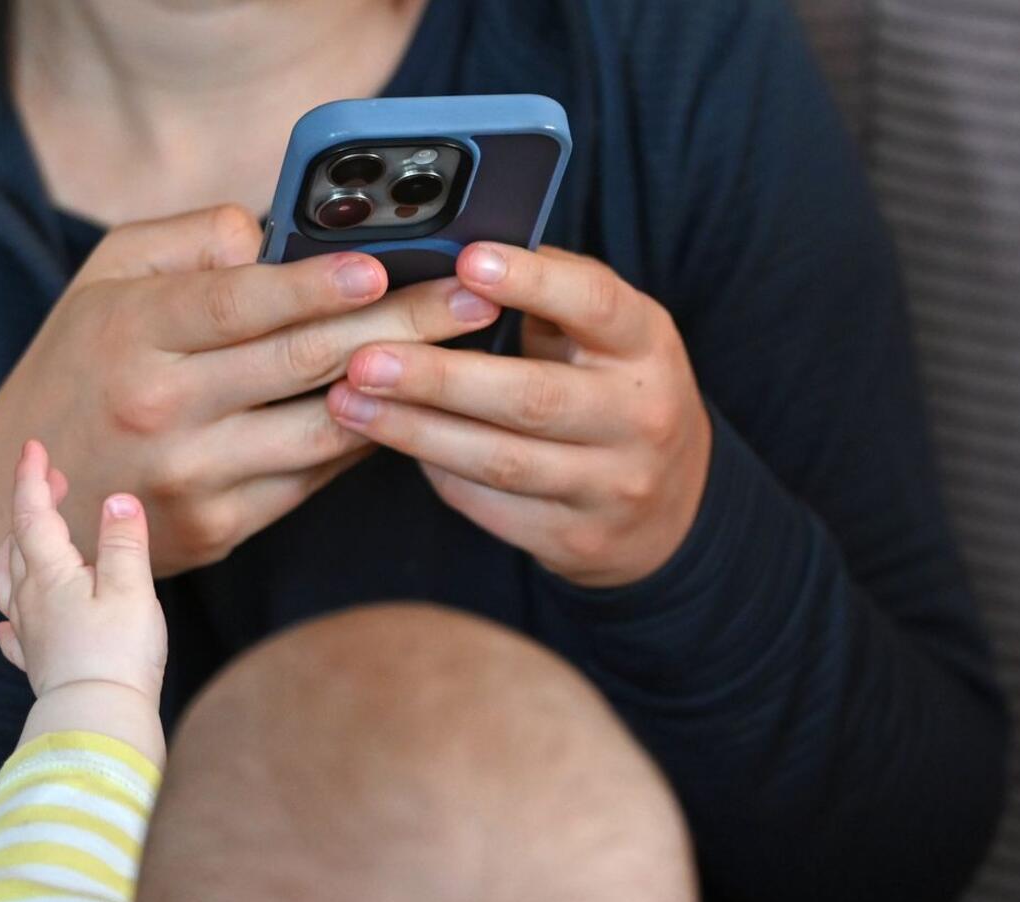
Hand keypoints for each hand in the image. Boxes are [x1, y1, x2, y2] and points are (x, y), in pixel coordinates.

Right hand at [0, 205, 501, 577]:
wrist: (17, 501)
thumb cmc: (77, 368)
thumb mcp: (105, 280)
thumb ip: (191, 243)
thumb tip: (276, 234)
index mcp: (134, 334)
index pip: (239, 304)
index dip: (315, 285)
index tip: (383, 264)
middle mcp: (163, 408)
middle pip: (304, 362)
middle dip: (403, 326)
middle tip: (474, 299)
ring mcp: (193, 477)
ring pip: (324, 429)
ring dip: (405, 391)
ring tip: (466, 355)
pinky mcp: (219, 528)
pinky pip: (313, 477)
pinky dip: (363, 440)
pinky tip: (409, 406)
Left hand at [0, 440, 166, 703]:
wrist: (97, 719)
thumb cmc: (118, 654)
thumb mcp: (131, 589)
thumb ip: (123, 542)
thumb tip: (117, 499)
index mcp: (51, 573)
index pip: (32, 514)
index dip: (32, 478)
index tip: (34, 448)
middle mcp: (31, 599)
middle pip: (18, 542)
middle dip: (30, 505)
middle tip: (50, 481)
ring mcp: (30, 633)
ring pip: (8, 583)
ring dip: (14, 552)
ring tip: (23, 539)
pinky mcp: (38, 664)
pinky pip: (13, 633)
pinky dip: (10, 617)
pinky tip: (7, 623)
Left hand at [323, 244, 710, 587]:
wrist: (672, 504)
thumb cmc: (614, 388)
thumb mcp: (609, 331)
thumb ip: (548, 290)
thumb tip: (452, 247)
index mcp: (646, 344)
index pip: (594, 305)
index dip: (531, 283)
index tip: (466, 262)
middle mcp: (638, 417)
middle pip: (531, 397)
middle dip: (439, 377)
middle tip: (363, 357)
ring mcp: (609, 486)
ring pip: (499, 460)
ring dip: (415, 431)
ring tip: (348, 402)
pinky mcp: (574, 538)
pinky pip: (488, 504)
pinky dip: (435, 470)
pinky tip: (389, 442)